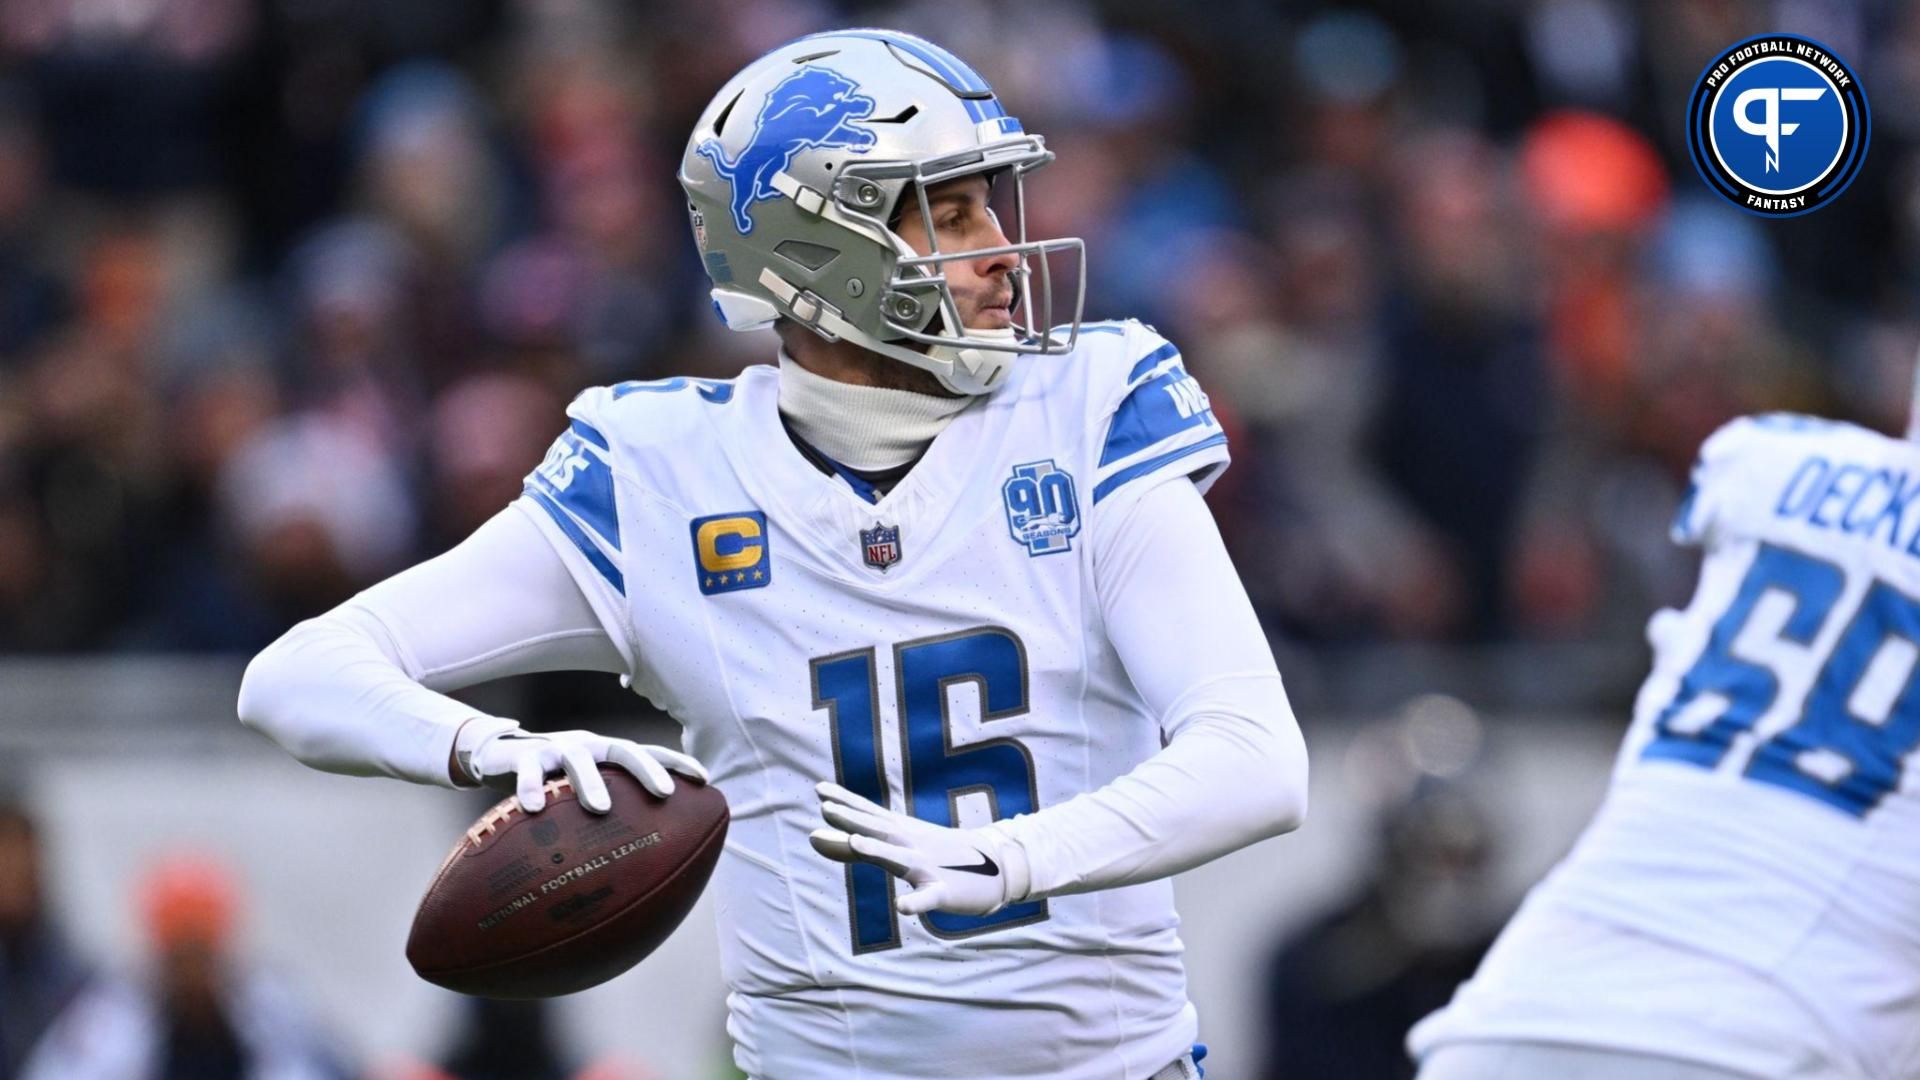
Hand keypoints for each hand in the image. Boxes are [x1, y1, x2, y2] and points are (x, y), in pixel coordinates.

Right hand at [461, 721, 706, 813]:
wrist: (499, 756)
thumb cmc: (552, 785)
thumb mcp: (580, 796)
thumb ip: (606, 821)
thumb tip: (638, 871)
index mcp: (607, 755)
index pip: (648, 753)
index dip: (677, 762)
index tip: (705, 779)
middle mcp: (588, 746)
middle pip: (624, 749)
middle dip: (647, 769)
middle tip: (665, 793)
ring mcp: (556, 747)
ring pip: (578, 757)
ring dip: (591, 782)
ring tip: (600, 809)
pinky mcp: (523, 754)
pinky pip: (528, 768)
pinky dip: (531, 786)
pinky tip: (533, 808)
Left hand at [808, 781, 1027, 916]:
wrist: (996, 869)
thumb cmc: (938, 857)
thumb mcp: (898, 847)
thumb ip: (855, 845)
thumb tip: (813, 837)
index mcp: (902, 833)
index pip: (870, 814)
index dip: (845, 802)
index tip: (819, 789)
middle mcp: (912, 844)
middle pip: (879, 830)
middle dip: (853, 819)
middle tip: (826, 807)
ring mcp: (929, 866)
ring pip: (900, 858)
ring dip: (878, 850)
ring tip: (855, 842)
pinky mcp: (943, 892)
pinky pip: (928, 898)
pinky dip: (915, 902)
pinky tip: (902, 906)